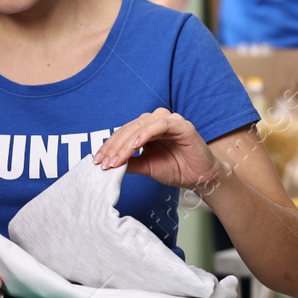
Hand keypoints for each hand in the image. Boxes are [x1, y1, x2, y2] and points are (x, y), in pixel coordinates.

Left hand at [95, 108, 223, 189]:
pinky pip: (158, 126)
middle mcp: (156, 120)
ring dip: (125, 143)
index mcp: (147, 128)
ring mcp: (169, 121)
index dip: (109, 147)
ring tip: (115, 159)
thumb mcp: (147, 167)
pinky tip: (134, 147)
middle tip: (103, 162)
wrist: (200, 177)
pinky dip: (144, 135)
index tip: (97, 162)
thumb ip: (130, 162)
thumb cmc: (176, 169)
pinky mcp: (181, 125)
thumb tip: (108, 164)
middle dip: (114, 147)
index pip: (123, 133)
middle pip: (129, 129)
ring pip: (140, 126)